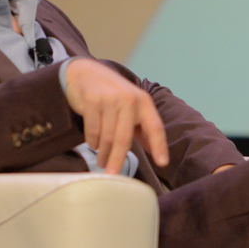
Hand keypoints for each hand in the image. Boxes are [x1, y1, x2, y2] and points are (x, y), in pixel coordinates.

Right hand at [62, 58, 169, 172]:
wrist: (86, 72)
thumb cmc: (112, 96)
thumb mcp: (131, 108)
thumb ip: (143, 128)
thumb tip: (156, 152)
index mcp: (144, 102)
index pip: (155, 127)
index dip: (159, 146)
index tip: (162, 164)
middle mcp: (129, 99)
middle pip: (124, 138)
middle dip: (118, 160)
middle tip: (113, 175)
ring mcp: (109, 98)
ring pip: (106, 136)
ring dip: (103, 153)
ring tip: (102, 161)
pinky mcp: (91, 99)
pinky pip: (92, 130)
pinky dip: (92, 141)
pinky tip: (93, 144)